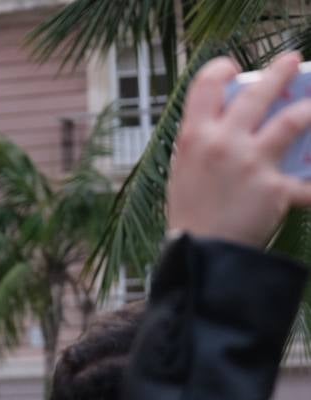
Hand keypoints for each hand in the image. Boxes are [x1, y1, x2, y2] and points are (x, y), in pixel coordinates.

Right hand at [168, 52, 310, 246]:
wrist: (200, 255)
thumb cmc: (191, 214)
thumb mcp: (184, 172)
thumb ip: (204, 145)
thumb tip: (231, 124)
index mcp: (194, 138)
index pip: (205, 86)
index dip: (221, 70)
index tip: (234, 69)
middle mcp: (223, 143)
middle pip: (258, 93)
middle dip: (279, 72)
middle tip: (292, 61)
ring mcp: (251, 163)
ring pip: (293, 120)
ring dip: (310, 109)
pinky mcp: (276, 187)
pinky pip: (307, 179)